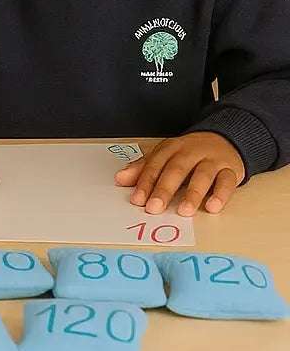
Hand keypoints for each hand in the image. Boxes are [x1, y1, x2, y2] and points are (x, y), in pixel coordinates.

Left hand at [114, 132, 244, 215]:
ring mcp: (212, 161)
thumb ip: (144, 168)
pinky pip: (227, 182)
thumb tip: (120, 179)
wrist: (225, 139)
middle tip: (154, 208)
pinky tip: (212, 207)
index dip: (145, 181)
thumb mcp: (165, 156)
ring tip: (183, 211)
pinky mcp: (230, 170)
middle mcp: (191, 152)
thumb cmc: (190, 153)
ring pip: (202, 176)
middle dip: (164, 189)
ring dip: (192, 194)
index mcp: (171, 148)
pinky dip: (221, 195)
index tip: (137, 200)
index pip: (155, 164)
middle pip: (176, 169)